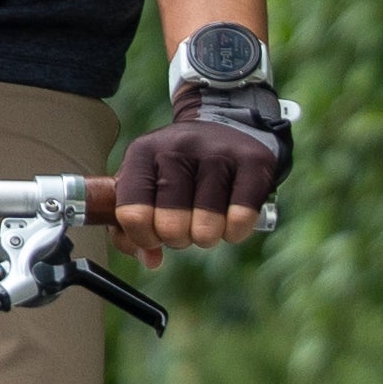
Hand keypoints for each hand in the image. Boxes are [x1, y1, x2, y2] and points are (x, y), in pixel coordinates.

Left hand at [112, 88, 285, 264]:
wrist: (228, 124)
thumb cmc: (178, 169)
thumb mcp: (144, 185)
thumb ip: (129, 228)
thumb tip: (150, 259)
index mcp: (142, 153)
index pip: (132, 214)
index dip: (143, 237)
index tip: (154, 235)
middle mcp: (178, 148)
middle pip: (170, 226)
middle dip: (178, 240)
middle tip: (184, 227)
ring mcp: (217, 152)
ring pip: (206, 228)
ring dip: (206, 237)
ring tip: (207, 223)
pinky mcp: (253, 162)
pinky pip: (241, 218)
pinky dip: (235, 232)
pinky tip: (231, 223)